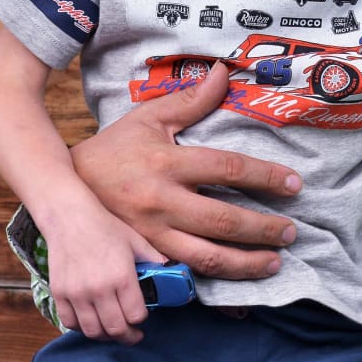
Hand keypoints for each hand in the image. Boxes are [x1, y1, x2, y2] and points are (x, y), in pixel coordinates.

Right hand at [46, 203, 161, 343]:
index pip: (136, 315)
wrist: (70, 218)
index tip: (143, 318)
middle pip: (116, 329)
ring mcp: (77, 293)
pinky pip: (70, 323)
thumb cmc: (106, 228)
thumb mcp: (137, 242)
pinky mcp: (59, 294)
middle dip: (127, 336)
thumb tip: (171, 273)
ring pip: (93, 331)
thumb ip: (154, 261)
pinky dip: (81, 327)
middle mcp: (99, 289)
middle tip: (132, 335)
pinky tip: (91, 321)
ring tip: (112, 331)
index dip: (142, 320)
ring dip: (105, 336)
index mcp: (122, 277)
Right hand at [71, 63, 302, 278]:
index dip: (265, 177)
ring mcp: (152, 235)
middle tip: (291, 232)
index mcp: (167, 163)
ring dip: (245, 264)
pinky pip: (184, 276)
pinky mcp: (144, 258)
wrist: (66, 185)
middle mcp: (162, 202)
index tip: (294, 184)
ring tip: (274, 262)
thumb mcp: (149, 118)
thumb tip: (224, 73)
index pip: (228, 169)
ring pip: (206, 258)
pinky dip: (214, 285)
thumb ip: (190, 100)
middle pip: (222, 221)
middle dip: (263, 230)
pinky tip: (239, 287)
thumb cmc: (115, 148)